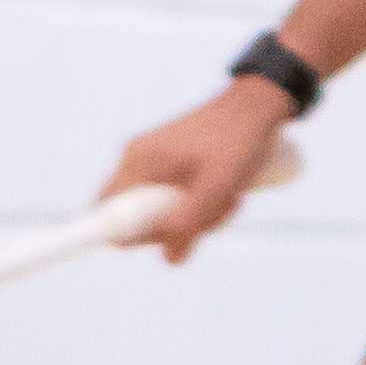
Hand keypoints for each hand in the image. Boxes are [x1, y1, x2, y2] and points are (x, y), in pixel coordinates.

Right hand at [105, 78, 295, 261]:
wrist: (258, 106)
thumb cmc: (238, 139)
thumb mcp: (217, 186)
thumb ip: (189, 221)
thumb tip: (169, 257)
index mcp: (138, 162)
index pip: (107, 214)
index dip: (132, 236)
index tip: (169, 236)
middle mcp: (137, 162)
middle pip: (137, 219)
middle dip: (176, 227)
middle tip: (214, 210)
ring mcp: (152, 164)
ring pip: (161, 214)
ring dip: (196, 217)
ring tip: (228, 197)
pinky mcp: (169, 167)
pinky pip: (172, 203)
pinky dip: (198, 207)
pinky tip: (226, 195)